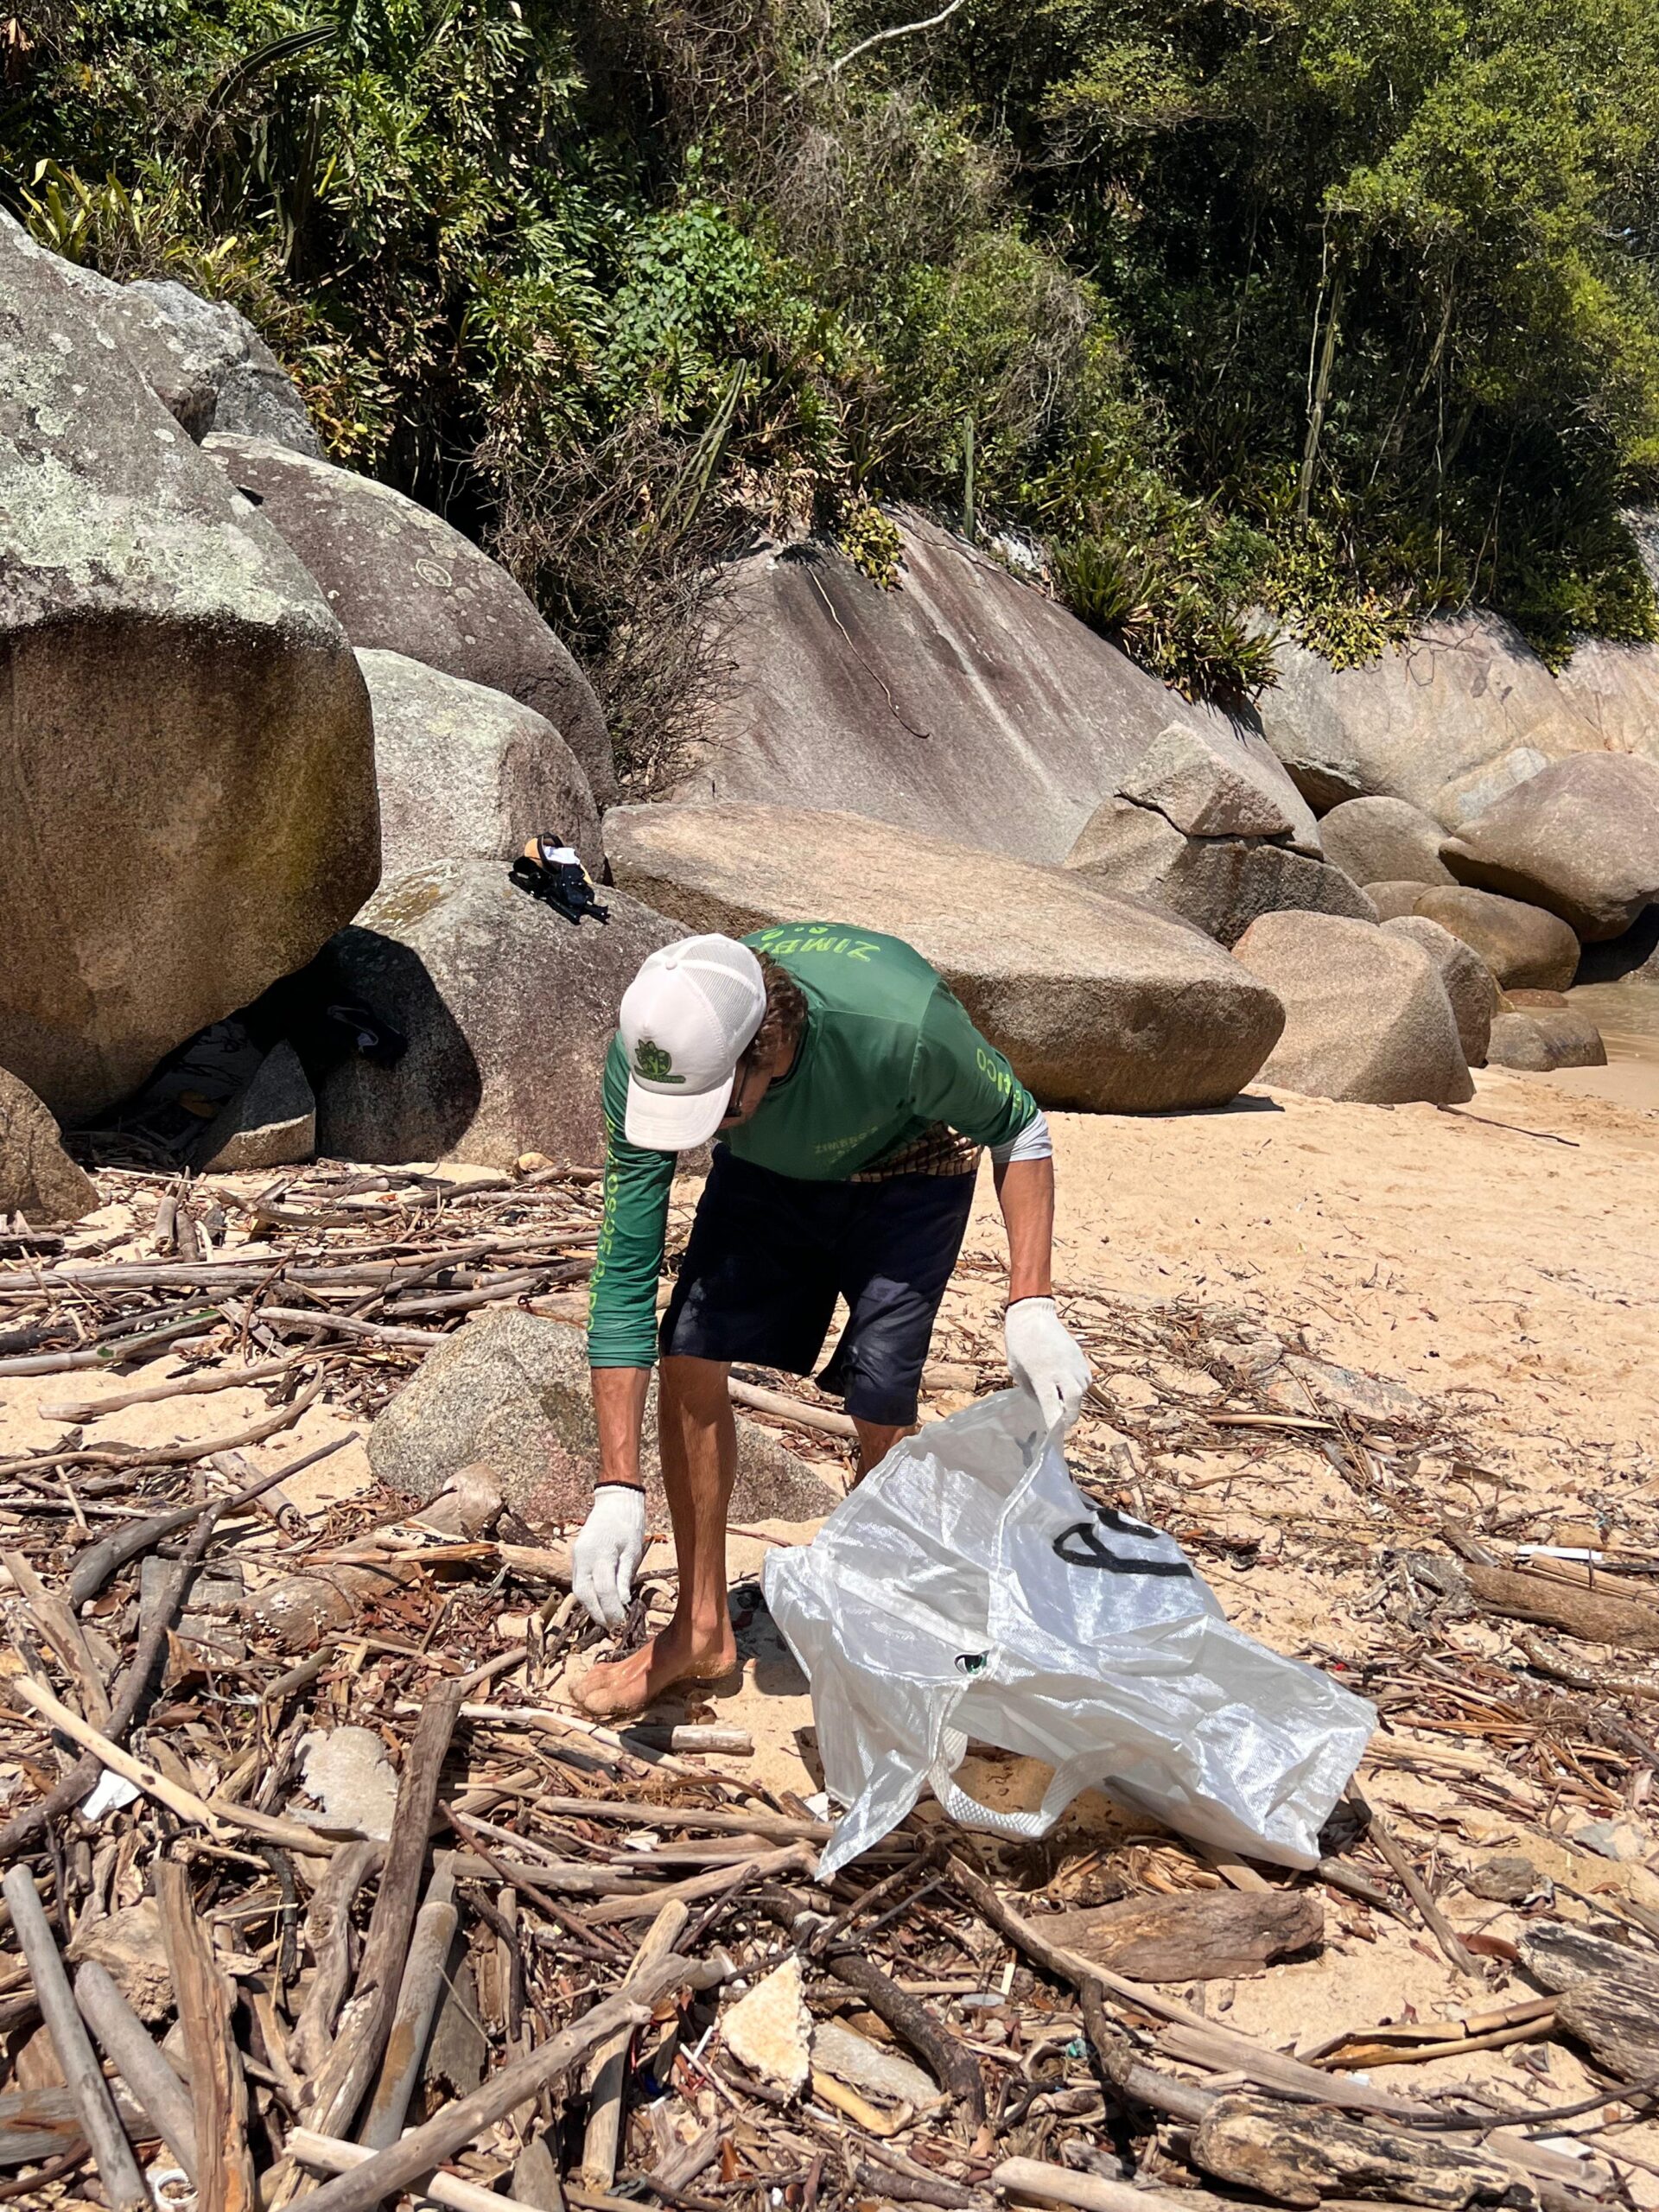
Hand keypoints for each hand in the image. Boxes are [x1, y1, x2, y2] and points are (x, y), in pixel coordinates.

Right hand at [572, 1485, 646, 1630]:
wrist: (614, 1502)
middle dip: (598, 1613)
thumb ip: (624, 1577)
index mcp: (600, 1554)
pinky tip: (599, 1603)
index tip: (621, 1623)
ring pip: (578, 1590)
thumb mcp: (633, 1551)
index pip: (603, 1590)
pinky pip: (578, 1582)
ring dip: (591, 1607)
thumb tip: (622, 1602)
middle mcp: (583, 1557)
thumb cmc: (628, 1525)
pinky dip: (587, 1596)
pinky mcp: (576, 1558)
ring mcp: (576, 1557)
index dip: (611, 1610)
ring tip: (606, 1619)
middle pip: (585, 1594)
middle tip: (613, 1627)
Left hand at [1005, 1297, 1090, 1431]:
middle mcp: (1061, 1370)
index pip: (1051, 1405)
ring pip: (1082, 1390)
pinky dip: (1079, 1386)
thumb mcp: (1017, 1369)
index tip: (1053, 1432)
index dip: (1053, 1422)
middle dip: (1071, 1415)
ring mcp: (1073, 1362)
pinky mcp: (1080, 1356)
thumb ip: (1031, 1388)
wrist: (1033, 1314)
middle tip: (1064, 1423)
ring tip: (1064, 1402)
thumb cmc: (1019, 1342)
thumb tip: (1043, 1403)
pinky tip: (1068, 1385)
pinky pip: (1085, 1378)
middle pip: (1074, 1400)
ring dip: (1075, 1400)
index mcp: (1042, 1374)